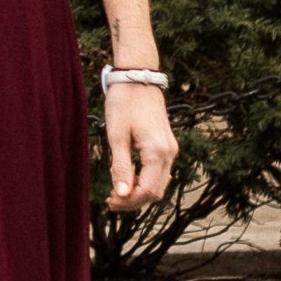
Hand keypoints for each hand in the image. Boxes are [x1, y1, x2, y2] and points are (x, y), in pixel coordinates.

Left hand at [101, 77, 176, 210]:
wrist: (137, 78)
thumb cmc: (124, 103)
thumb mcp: (116, 135)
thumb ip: (120, 166)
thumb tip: (121, 194)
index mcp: (158, 152)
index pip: (147, 190)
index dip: (129, 201)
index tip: (110, 203)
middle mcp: (170, 153)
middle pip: (156, 191)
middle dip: (134, 200)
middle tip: (111, 201)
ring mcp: (171, 148)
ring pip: (159, 183)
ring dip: (140, 191)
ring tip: (117, 191)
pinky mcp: (167, 144)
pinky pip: (160, 171)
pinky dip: (146, 180)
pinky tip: (129, 178)